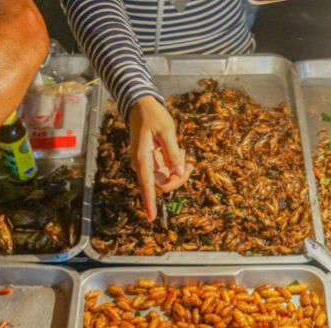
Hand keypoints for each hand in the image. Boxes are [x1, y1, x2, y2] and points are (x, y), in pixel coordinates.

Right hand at [128, 96, 190, 220]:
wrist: (140, 107)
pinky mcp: (151, 163)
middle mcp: (142, 165)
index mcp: (142, 158)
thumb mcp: (167, 131)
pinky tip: (180, 152)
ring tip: (185, 154)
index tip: (152, 217)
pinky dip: (175, 166)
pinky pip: (165, 172)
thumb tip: (179, 172)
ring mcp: (146, 165)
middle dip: (178, 180)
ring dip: (178, 173)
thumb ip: (173, 152)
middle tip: (190, 165)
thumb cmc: (153, 116)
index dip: (150, 202)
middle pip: (161, 185)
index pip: (147, 185)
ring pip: (165, 180)